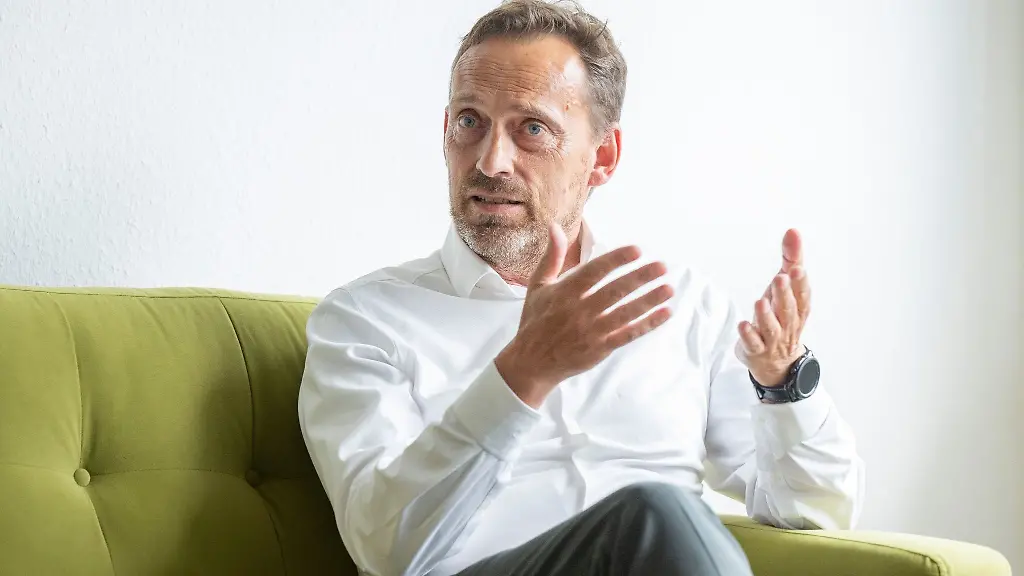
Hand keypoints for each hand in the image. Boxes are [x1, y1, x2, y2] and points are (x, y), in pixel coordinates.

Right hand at [496, 222, 674, 407]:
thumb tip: (555, 226)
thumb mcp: (538, 286)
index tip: (637, 250)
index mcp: (564, 293)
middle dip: (641, 277)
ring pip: (626, 313)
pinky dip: (648, 324)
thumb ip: (552, 256)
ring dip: (649, 300)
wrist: (531, 363)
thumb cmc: (535, 320)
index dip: (617, 260)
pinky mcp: (600, 349)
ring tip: (669, 288)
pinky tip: (665, 313)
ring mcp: (591, 331)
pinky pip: (628, 334)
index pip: (595, 271)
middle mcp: (579, 311)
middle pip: (615, 291)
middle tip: (662, 266)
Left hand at [736, 229, 810, 386]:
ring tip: (760, 302)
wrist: (776, 361)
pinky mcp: (755, 349)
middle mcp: (788, 323)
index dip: (800, 283)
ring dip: (766, 315)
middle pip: (788, 310)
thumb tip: (793, 231)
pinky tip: (743, 324)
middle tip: (780, 278)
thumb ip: (790, 259)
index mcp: (798, 308)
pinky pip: (753, 343)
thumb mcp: (785, 287)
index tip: (796, 268)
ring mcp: (772, 339)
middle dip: (784, 295)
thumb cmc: (781, 315)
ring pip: (772, 328)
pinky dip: (748, 335)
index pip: (803, 295)